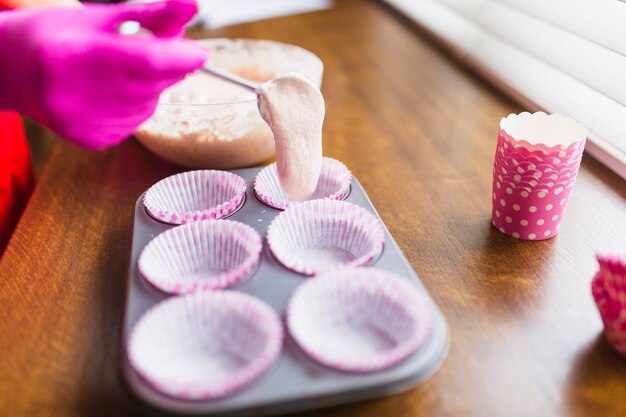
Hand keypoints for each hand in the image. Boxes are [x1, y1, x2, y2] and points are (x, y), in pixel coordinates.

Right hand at [0, 0, 207, 148]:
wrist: (10, 72)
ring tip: (118, 72)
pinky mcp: (89, 140)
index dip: (179, 57)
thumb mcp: (100, 16)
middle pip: (151, 85)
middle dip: (166, 69)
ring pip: (147, 107)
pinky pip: (133, 124)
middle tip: (155, 52)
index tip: (200, 53)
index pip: (145, 61)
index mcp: (74, 54)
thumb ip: (151, 15)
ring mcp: (80, 122)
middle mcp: (74, 94)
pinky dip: (135, 107)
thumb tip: (192, 7)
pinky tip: (111, 93)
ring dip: (149, 88)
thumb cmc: (56, 35)